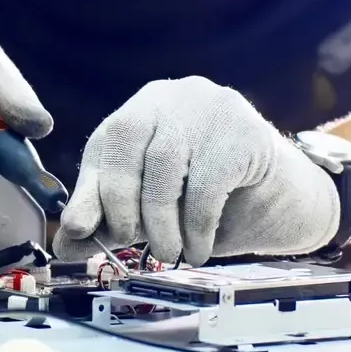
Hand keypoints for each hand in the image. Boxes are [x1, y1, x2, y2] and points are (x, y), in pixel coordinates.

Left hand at [54, 76, 340, 264]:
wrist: (285, 202)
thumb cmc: (212, 202)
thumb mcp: (153, 210)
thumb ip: (109, 220)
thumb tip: (65, 244)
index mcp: (142, 110)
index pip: (106, 144)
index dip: (91, 191)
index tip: (83, 233)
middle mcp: (172, 97)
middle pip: (128, 146)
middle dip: (124, 206)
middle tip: (134, 245)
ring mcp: (210, 108)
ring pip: (164, 167)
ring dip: (162, 222)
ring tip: (170, 254)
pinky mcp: (244, 131)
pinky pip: (206, 184)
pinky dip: (196, 226)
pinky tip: (199, 248)